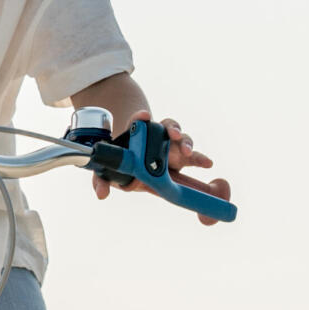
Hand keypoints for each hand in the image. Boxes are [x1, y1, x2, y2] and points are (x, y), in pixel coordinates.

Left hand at [91, 110, 231, 225]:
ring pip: (181, 138)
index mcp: (138, 136)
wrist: (138, 166)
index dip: (140, 118)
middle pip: (166, 127)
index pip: (138, 122)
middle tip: (174, 135)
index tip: (144, 116)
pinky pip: (193, 156)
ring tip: (189, 152)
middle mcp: (157, 137)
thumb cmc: (124, 164)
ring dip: (186, 142)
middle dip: (172, 129)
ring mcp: (171, 146)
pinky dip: (200, 159)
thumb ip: (101, 181)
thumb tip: (101, 194)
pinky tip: (207, 163)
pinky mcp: (182, 157)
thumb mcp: (109, 172)